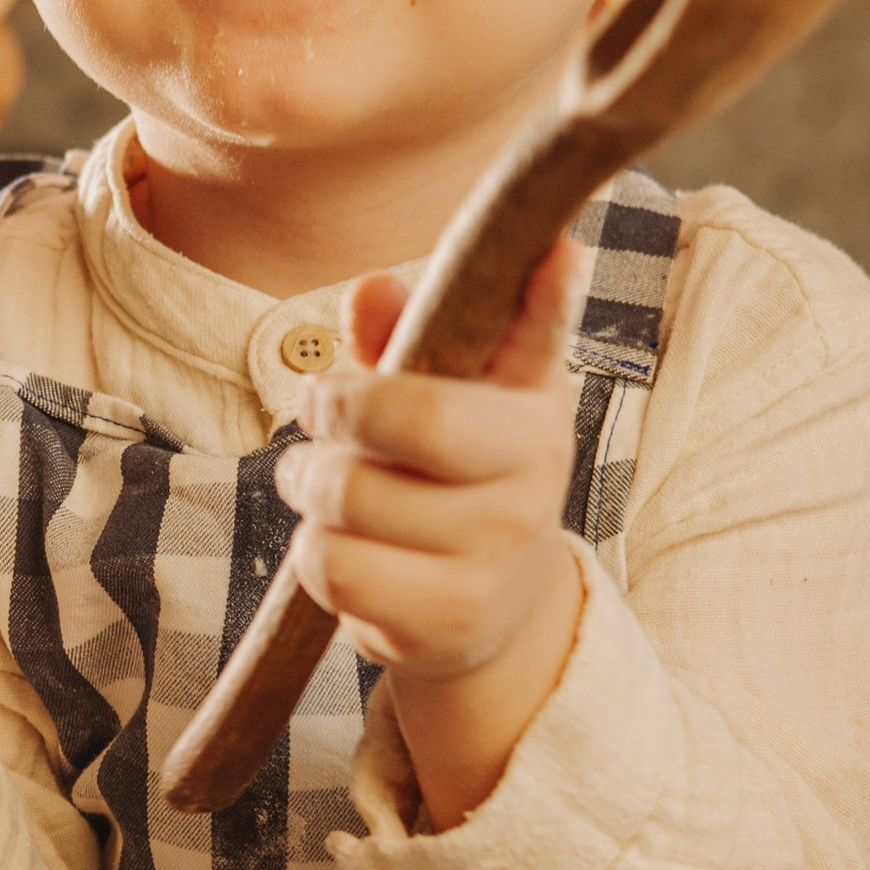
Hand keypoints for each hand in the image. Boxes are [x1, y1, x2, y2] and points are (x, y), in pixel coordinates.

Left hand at [271, 241, 586, 831]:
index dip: (550, 295)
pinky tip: (345, 548)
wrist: (490, 608)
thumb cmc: (447, 476)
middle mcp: (536, 473)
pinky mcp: (451, 618)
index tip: (559, 251)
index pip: (543, 338)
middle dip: (335, 410)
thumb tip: (370, 291)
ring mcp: (498, 552)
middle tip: (321, 414)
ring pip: (350, 494)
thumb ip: (399, 338)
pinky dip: (315, 553)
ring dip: (310, 486)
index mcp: (533, 401)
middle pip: (411, 417)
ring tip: (330, 488)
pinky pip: (334, 567)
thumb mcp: (436, 396)